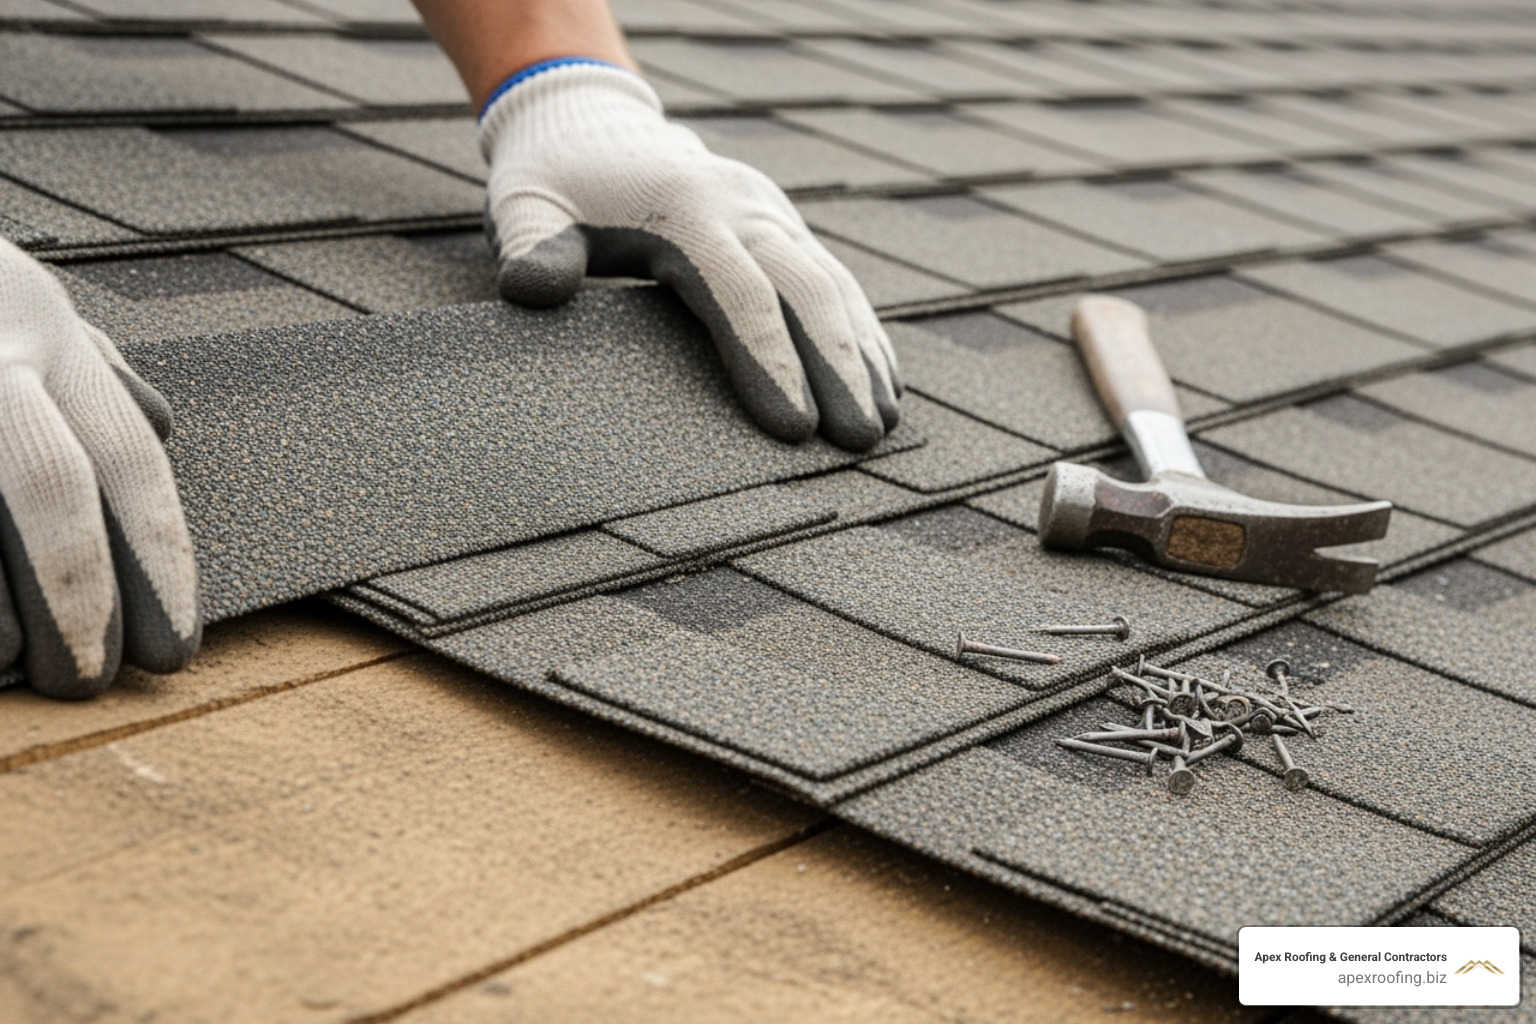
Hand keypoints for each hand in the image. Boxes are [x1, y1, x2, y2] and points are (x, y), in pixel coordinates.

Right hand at [0, 239, 199, 697]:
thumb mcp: (18, 290)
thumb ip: (84, 363)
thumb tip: (158, 421)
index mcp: (41, 328)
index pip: (129, 459)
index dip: (161, 562)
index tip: (170, 645)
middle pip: (52, 485)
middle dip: (78, 594)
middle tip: (88, 679)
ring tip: (8, 667)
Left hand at [478, 61, 901, 450]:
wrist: (596, 123)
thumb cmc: (556, 181)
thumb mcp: (525, 206)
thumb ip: (531, 248)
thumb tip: (535, 291)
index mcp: (687, 209)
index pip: (742, 294)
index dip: (770, 362)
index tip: (793, 429)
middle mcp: (745, 208)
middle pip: (807, 290)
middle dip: (839, 368)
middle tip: (858, 440)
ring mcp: (772, 215)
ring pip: (834, 285)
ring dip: (863, 354)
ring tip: (883, 421)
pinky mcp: (784, 228)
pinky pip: (835, 281)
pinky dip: (863, 331)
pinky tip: (884, 380)